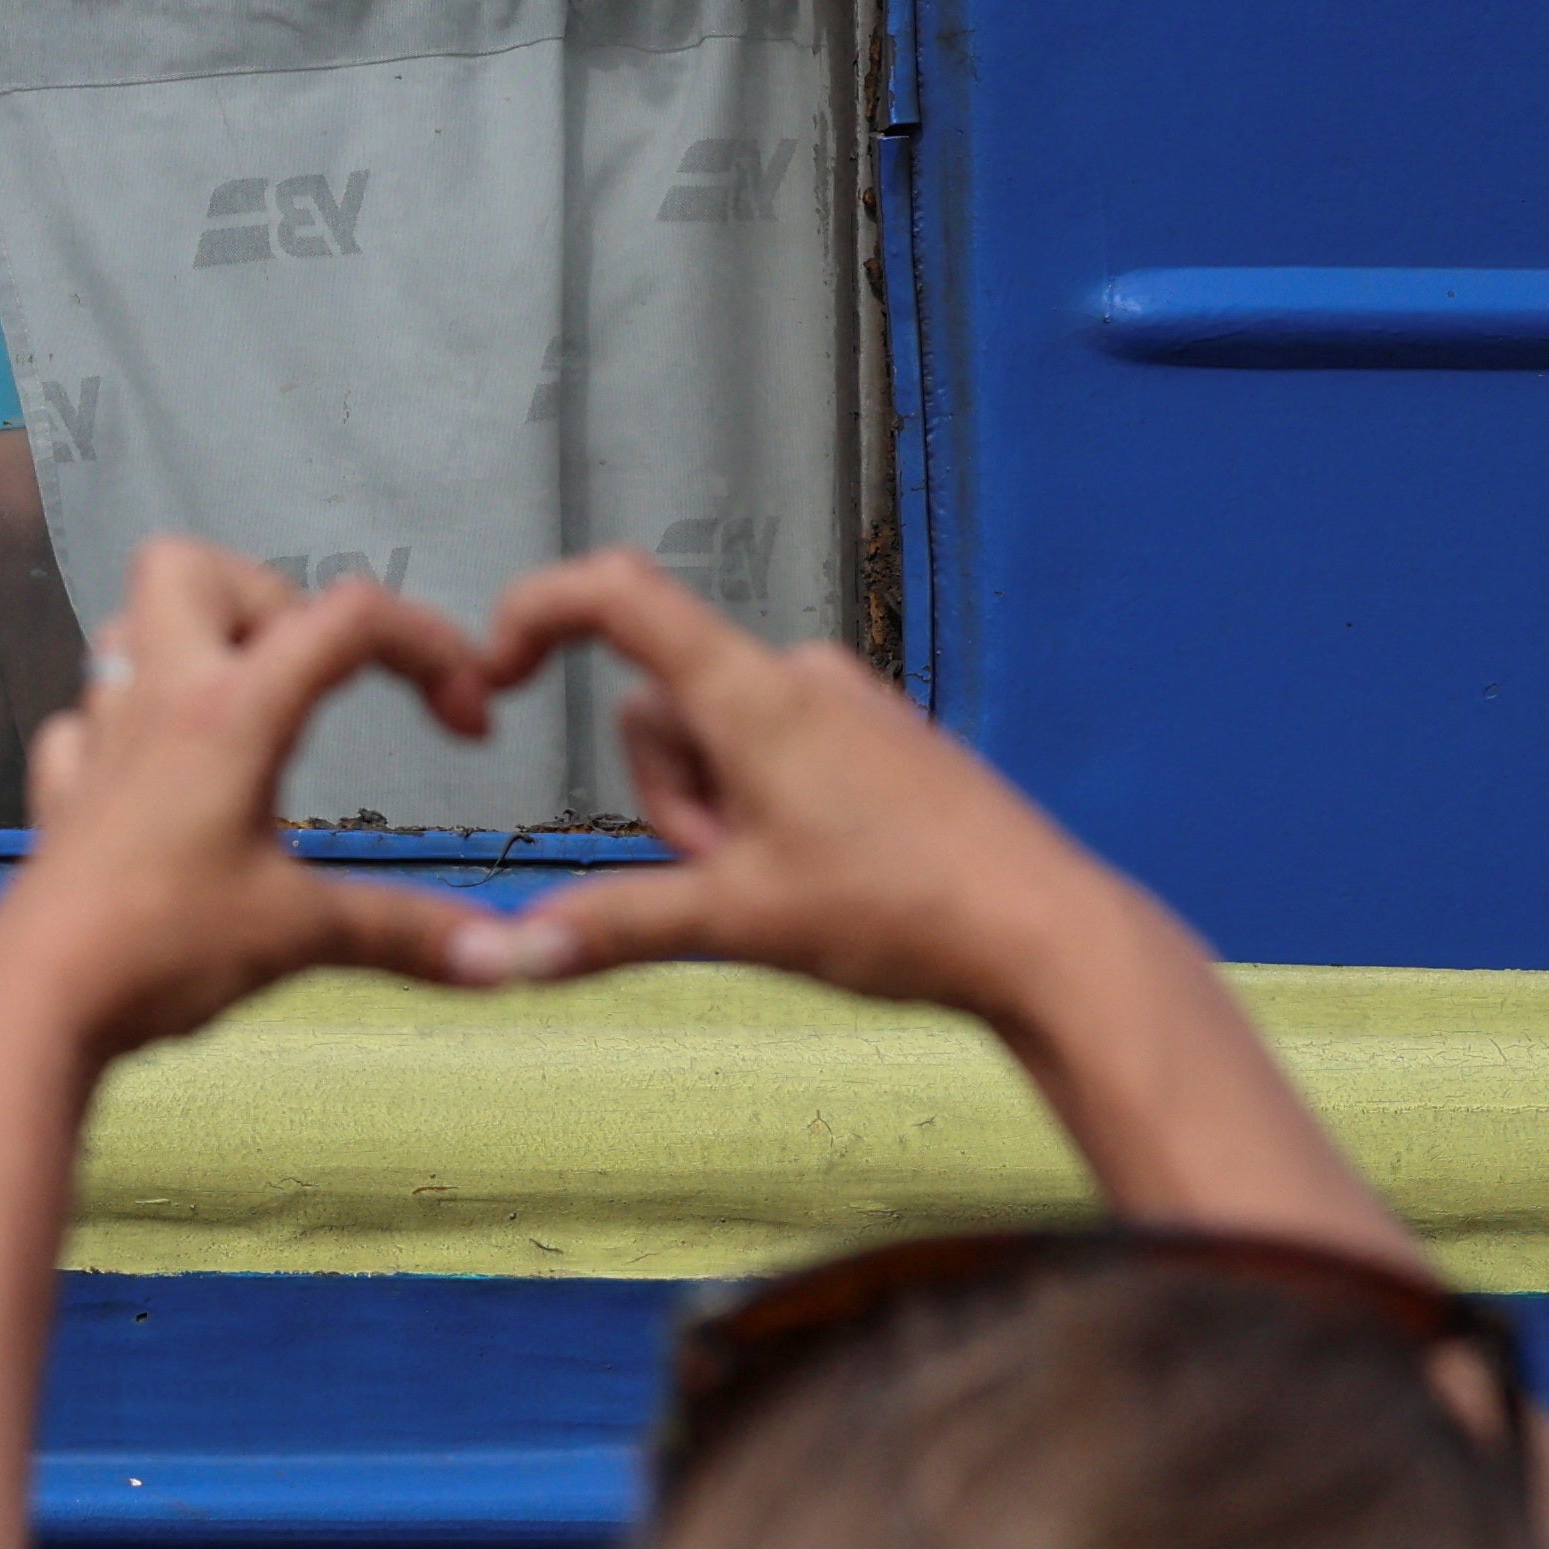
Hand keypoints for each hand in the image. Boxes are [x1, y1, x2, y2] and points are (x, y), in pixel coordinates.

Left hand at [0, 540, 501, 1051]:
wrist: (35, 1003)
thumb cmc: (156, 952)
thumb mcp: (301, 935)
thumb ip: (408, 935)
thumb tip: (505, 955)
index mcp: (227, 712)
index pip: (345, 619)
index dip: (427, 645)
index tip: (465, 719)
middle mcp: (154, 704)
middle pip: (191, 568)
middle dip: (269, 598)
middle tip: (317, 676)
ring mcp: (97, 744)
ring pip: (127, 631)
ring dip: (193, 649)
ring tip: (252, 713)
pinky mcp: (63, 797)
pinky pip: (83, 722)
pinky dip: (127, 730)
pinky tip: (162, 781)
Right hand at [462, 548, 1140, 1013]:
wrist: (1052, 938)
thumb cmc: (912, 913)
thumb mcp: (738, 922)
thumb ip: (612, 926)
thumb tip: (508, 950)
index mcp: (753, 695)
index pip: (616, 597)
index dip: (535, 614)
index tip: (496, 674)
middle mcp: (800, 678)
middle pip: (660, 706)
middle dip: (665, 795)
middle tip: (727, 878)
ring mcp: (848, 705)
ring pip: (719, 738)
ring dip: (717, 812)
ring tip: (784, 885)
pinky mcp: (882, 740)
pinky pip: (780, 753)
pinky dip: (767, 809)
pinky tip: (826, 875)